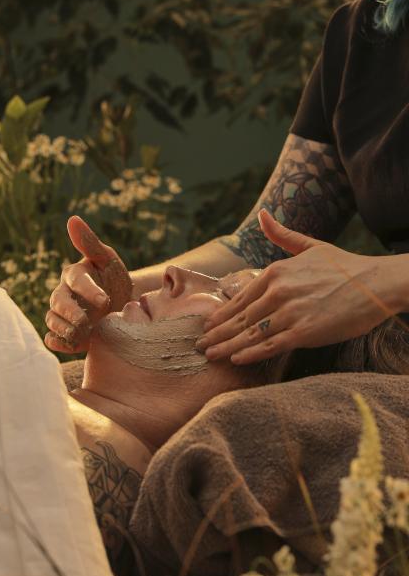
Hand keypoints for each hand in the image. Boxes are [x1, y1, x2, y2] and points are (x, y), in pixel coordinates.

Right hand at [44, 216, 132, 352]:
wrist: (122, 305)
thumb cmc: (113, 278)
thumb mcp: (108, 260)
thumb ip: (91, 243)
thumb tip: (72, 219)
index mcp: (75, 275)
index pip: (76, 280)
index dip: (89, 290)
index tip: (105, 300)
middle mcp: (65, 294)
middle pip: (58, 302)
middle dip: (71, 313)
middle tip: (86, 321)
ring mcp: (64, 315)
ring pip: (53, 321)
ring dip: (65, 329)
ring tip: (82, 333)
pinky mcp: (66, 334)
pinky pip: (53, 339)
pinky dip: (57, 343)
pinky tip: (69, 344)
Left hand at [197, 209, 401, 364]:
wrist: (376, 283)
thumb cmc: (345, 266)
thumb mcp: (311, 246)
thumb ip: (283, 235)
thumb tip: (263, 216)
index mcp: (276, 272)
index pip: (241, 298)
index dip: (222, 313)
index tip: (208, 324)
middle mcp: (278, 291)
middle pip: (240, 317)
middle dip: (217, 333)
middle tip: (200, 344)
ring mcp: (289, 312)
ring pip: (250, 334)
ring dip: (226, 346)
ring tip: (209, 355)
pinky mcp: (303, 332)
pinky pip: (269, 346)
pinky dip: (250, 354)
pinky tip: (235, 360)